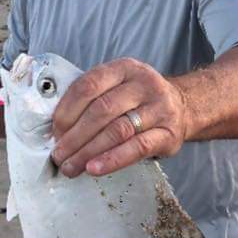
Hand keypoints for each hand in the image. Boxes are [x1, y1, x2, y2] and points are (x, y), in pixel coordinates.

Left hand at [51, 58, 187, 177]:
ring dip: (89, 151)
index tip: (53, 132)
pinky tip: (94, 169)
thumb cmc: (138, 100)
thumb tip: (56, 129)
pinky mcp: (169, 133)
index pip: (88, 86)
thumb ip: (91, 99)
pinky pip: (137, 148)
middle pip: (102, 110)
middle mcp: (144, 84)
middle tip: (58, 155)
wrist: (183, 107)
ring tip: (71, 166)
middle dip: (75, 136)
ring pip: (118, 130)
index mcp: (124, 68)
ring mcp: (159, 108)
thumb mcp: (117, 86)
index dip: (66, 110)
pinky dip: (112, 160)